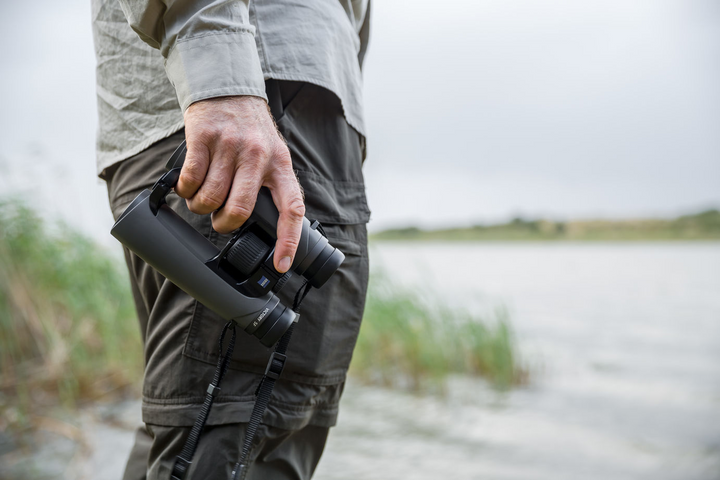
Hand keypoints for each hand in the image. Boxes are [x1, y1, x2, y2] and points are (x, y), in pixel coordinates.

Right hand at [176, 95, 304, 273]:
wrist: (228, 88)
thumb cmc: (251, 131)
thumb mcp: (272, 154)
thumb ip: (271, 185)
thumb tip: (268, 227)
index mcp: (280, 165)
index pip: (291, 208)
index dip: (287, 240)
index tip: (280, 264)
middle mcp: (257, 155)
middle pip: (239, 209)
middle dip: (224, 223)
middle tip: (220, 219)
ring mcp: (229, 146)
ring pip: (210, 198)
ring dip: (200, 207)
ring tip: (201, 199)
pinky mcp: (202, 137)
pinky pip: (190, 179)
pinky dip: (185, 190)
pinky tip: (187, 185)